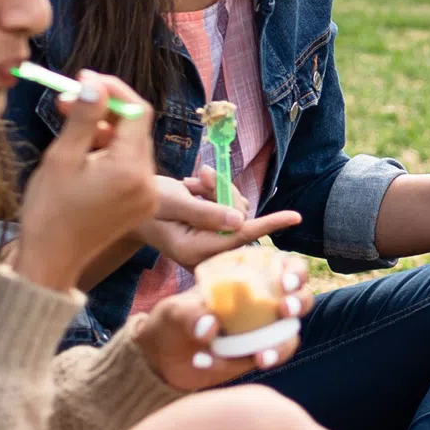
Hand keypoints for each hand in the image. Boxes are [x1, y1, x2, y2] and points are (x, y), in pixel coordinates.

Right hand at [10, 75, 157, 290]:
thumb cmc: (49, 210)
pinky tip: (85, 152)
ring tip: (72, 127)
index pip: (136, 111)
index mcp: (129, 169)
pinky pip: (132, 167)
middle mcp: (147, 183)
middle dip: (106, 110)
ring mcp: (147, 196)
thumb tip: (95, 81)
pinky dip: (112, 153)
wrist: (50, 260)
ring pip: (133, 146)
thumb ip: (85, 117)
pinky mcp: (141, 205)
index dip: (112, 90)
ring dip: (107, 131)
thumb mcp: (62, 157)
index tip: (84, 81)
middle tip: (69, 102)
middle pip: (136, 128)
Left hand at [128, 263, 316, 387]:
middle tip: (284, 310)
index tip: (284, 282)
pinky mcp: (256, 356)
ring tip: (261, 357)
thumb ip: (188, 315)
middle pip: (300, 298)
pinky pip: (268, 358)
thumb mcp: (172, 312)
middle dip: (299, 302)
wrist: (160, 360)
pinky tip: (213, 363)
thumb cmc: (169, 323)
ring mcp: (261, 331)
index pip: (284, 267)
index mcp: (246, 278)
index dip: (294, 272)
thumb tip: (210, 327)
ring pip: (290, 334)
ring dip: (284, 344)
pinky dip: (254, 363)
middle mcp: (261, 302)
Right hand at [139, 170, 301, 271]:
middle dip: (224, 192)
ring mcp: (210, 242)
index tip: (295, 217)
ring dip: (216, 188)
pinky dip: (213, 190)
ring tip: (192, 183)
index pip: (240, 236)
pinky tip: (193, 187)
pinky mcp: (211, 231)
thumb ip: (206, 212)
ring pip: (235, 208)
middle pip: (239, 218)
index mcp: (197, 250)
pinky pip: (227, 205)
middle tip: (199, 178)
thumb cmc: (147, 204)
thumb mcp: (173, 202)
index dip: (269, 224)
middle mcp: (207, 251)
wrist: (133, 206)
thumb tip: (241, 222)